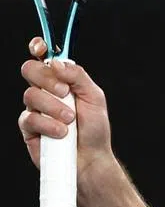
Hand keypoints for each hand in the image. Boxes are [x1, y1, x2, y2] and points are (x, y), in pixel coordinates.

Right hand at [18, 37, 113, 176]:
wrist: (91, 157)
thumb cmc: (94, 128)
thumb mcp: (94, 97)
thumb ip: (77, 76)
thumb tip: (55, 62)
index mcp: (61, 80)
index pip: (44, 58)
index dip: (39, 48)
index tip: (40, 48)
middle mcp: (45, 91)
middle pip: (29, 70)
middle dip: (46, 79)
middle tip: (64, 93)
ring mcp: (35, 109)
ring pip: (30, 95)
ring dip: (54, 108)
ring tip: (70, 121)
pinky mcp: (28, 127)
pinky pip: (29, 118)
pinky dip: (48, 125)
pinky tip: (61, 133)